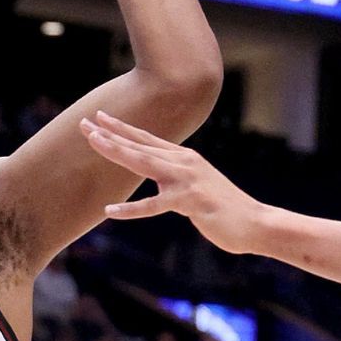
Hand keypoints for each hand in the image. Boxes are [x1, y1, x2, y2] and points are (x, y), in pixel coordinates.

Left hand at [79, 111, 264, 253]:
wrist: (255, 223)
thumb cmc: (223, 208)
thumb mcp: (196, 187)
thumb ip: (176, 180)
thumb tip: (159, 181)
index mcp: (184, 158)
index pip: (146, 139)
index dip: (121, 128)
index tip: (98, 117)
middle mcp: (184, 162)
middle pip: (140, 145)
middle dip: (110, 134)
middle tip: (84, 124)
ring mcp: (187, 179)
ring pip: (144, 163)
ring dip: (118, 151)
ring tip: (94, 144)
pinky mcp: (190, 200)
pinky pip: (155, 205)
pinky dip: (131, 209)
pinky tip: (111, 212)